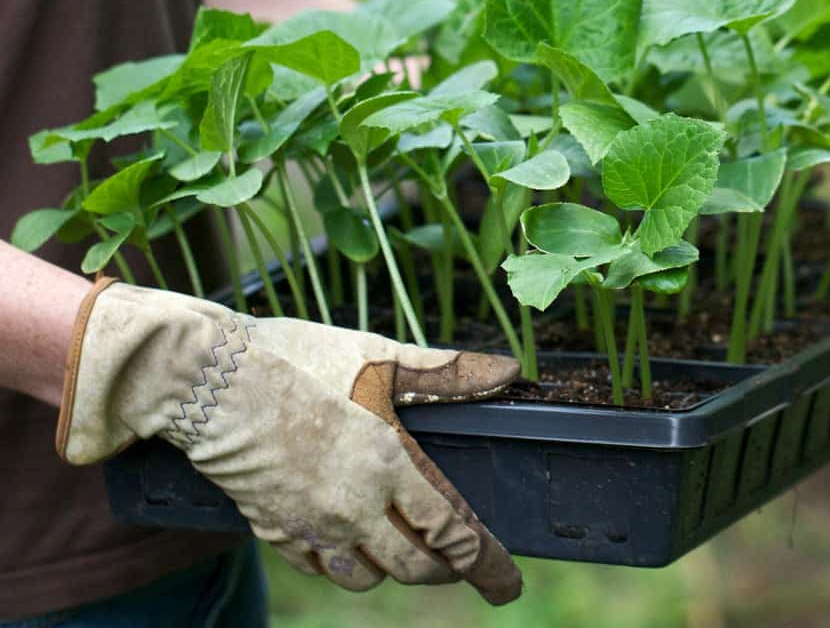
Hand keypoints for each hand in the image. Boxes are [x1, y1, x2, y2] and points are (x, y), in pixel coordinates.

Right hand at [57, 278, 522, 603]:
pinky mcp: (273, 528)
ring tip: (406, 553)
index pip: (452, 532)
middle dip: (445, 572)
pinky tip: (348, 547)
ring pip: (364, 576)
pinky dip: (342, 565)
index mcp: (387, 464)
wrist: (208, 379)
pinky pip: (318, 569)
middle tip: (462, 569)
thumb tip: (507, 372)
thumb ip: (446, 373)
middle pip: (414, 566)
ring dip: (392, 569)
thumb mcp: (379, 356)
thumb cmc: (297, 360)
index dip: (486, 564)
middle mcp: (353, 506)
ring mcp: (310, 524)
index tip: (508, 586)